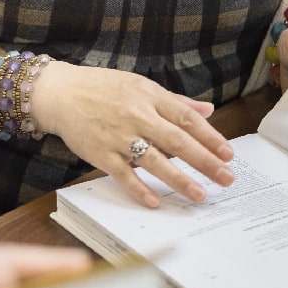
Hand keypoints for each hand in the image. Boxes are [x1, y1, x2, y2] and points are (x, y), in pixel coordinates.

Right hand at [33, 63, 234, 208]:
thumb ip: (174, 101)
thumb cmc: (101, 88)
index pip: (186, 118)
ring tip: (199, 195)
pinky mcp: (100, 153)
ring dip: (179, 180)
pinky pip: (124, 175)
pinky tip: (156, 201)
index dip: (210, 137)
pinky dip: (139, 189)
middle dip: (205, 161)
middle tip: (226, 177)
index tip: (228, 153)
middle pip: (177, 141)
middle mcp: (136, 115)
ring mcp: (118, 136)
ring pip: (154, 161)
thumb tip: (207, 110)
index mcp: (148, 96)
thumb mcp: (139, 86)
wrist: (60, 93)